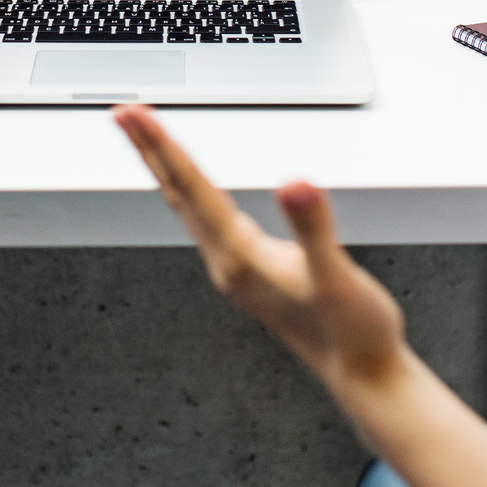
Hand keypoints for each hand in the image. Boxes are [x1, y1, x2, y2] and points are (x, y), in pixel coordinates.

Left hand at [113, 105, 409, 401]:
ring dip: (165, 168)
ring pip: (187, 208)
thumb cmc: (353, 333)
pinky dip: (190, 189)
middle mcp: (229, 264)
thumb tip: (294, 185)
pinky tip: (192, 183)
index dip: (164, 146)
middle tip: (124, 111)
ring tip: (146, 136)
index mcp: (242, 260)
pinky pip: (206, 219)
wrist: (362, 374)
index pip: (193, 190)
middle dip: (151, 150)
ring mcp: (236, 269)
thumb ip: (314, 230)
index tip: (137, 115)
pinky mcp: (249, 271)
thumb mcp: (337, 278)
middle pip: (179, 195)